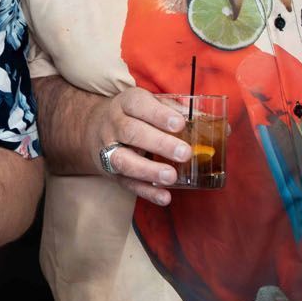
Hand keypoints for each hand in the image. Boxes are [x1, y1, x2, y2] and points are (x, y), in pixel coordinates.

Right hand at [85, 87, 194, 206]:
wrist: (92, 130)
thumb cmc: (132, 115)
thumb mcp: (148, 103)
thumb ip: (175, 109)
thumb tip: (209, 119)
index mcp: (125, 103)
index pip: (139, 105)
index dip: (159, 114)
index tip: (180, 123)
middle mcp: (114, 125)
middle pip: (131, 132)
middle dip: (159, 143)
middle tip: (184, 153)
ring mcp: (109, 150)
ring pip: (123, 160)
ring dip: (148, 170)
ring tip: (171, 176)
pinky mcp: (111, 173)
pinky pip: (127, 184)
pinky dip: (147, 192)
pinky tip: (164, 197)